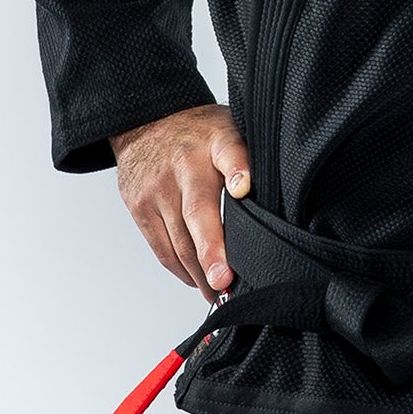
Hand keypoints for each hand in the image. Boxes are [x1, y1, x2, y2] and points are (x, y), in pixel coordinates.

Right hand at [110, 102, 250, 295]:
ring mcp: (157, 188)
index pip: (229, 152)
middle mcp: (183, 165)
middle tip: (223, 281)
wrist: (146, 121)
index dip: (238, 170)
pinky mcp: (139, 207)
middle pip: (197, 212)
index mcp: (215, 141)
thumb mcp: (230, 129)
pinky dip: (180, 269)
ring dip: (198, 272)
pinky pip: (161, 247)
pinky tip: (196, 279)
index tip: (243, 188)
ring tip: (217, 292)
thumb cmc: (199, 134)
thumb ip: (248, 160)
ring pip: (178, 240)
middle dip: (210, 251)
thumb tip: (273, 198)